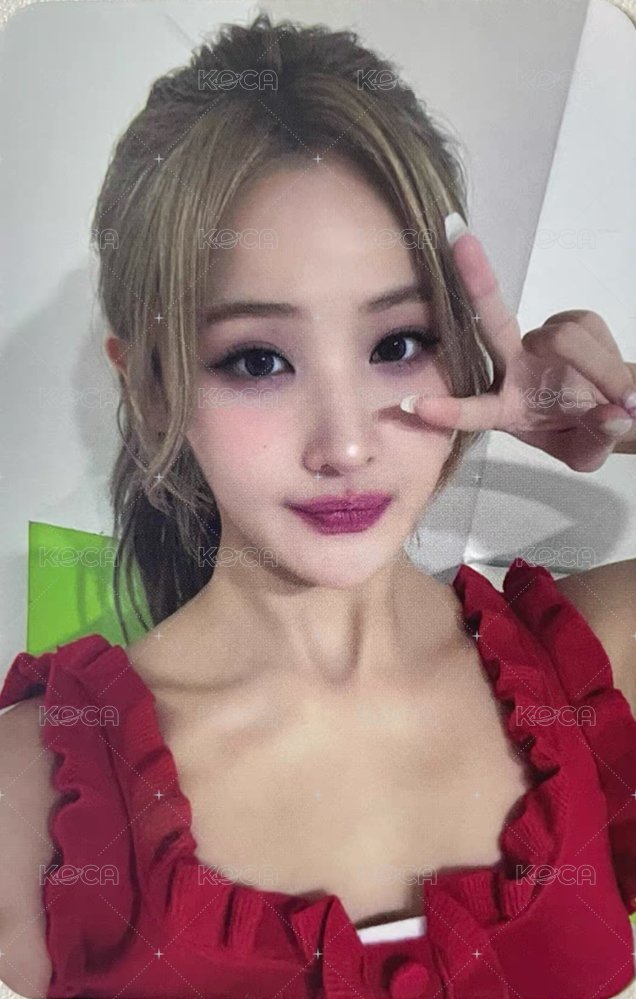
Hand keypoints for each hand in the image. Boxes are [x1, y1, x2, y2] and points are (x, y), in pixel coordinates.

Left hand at [401, 228, 635, 470]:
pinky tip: (607, 373)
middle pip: (491, 322)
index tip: (414, 404)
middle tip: (457, 238)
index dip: (447, 409)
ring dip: (598, 367)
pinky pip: (589, 330)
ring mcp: (539, 342)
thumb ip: (595, 439)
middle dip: (476, 280)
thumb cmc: (583, 433)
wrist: (612, 408)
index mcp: (504, 408)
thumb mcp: (587, 453)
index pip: (473, 409)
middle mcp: (512, 368)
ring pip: (563, 337)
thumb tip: (611, 416)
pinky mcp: (570, 321)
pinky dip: (607, 356)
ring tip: (618, 395)